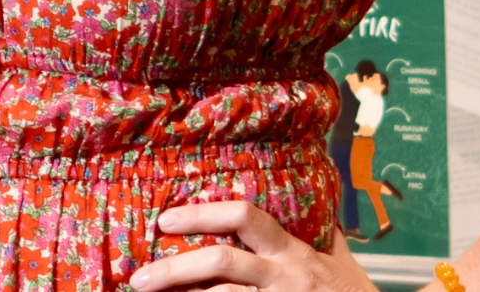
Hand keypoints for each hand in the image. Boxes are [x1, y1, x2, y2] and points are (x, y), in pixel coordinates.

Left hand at [128, 200, 376, 291]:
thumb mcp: (340, 259)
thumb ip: (322, 234)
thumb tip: (314, 201)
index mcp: (293, 253)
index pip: (246, 217)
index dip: (205, 213)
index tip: (167, 219)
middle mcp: (284, 277)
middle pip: (222, 261)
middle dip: (175, 269)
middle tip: (139, 277)